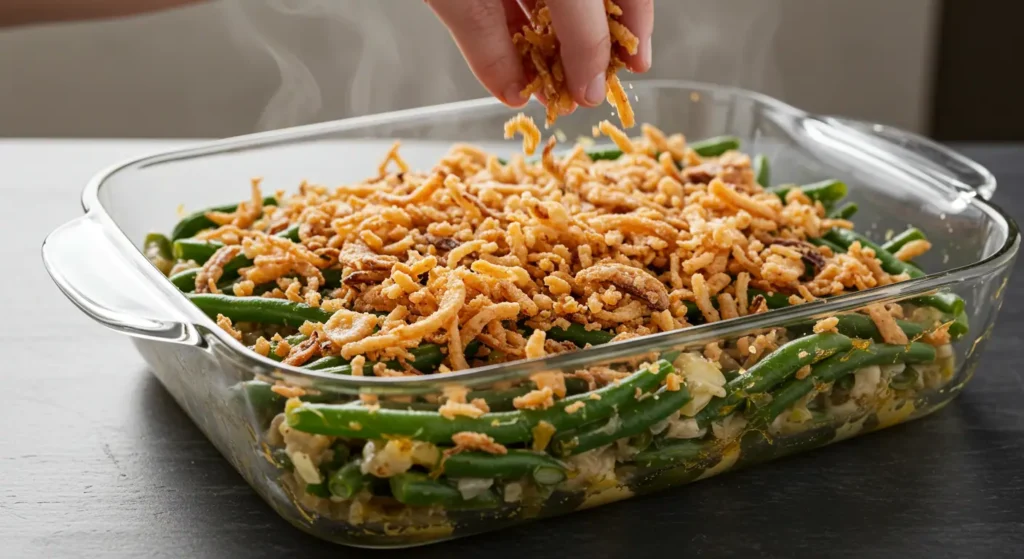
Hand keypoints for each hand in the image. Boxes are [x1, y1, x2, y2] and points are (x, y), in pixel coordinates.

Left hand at [427, 0, 652, 107]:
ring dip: (592, 23)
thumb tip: (513, 91)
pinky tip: (550, 37)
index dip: (592, 59)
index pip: (587, 17)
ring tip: (585, 64)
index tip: (589, 95)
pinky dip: (560, 5)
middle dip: (622, 31)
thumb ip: (487, 45)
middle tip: (623, 71)